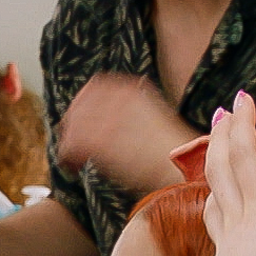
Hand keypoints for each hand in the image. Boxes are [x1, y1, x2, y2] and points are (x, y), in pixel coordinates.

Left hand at [55, 73, 195, 194]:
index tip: (83, 121)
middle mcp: (117, 98)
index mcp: (133, 88)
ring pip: (72, 125)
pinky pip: (69, 146)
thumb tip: (115, 120)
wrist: (187, 169)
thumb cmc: (177, 153)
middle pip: (79, 105)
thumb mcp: (157, 118)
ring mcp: (107, 118)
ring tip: (75, 159)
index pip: (96, 87)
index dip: (85, 104)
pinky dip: (67, 158)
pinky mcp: (99, 142)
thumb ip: (135, 112)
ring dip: (71, 141)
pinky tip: (74, 167)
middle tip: (75, 144)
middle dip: (74, 124)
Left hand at [193, 91, 255, 255]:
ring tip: (215, 150)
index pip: (248, 156)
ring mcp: (225, 241)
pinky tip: (216, 208)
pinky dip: (214, 204)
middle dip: (225, 136)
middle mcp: (238, 219)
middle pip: (224, 167)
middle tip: (225, 111)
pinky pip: (215, 221)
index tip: (241, 97)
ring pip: (215, 192)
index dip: (244, 125)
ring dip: (214, 165)